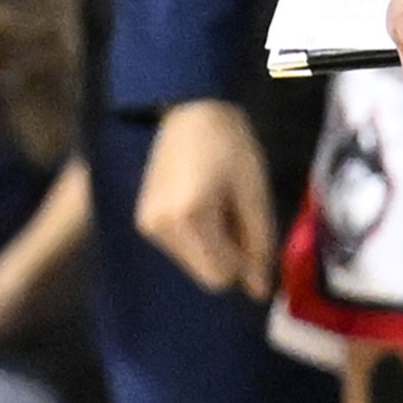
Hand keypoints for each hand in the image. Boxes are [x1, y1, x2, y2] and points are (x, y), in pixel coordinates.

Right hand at [135, 101, 277, 299]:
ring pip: (192, 262)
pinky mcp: (143, 220)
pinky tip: (204, 202)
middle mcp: (159, 227)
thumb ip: (258, 241)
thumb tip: (259, 290)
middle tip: (236, 211)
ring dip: (213, 243)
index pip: (219, 275)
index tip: (251, 227)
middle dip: (228, 252)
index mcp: (189, 217)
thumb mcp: (254, 191)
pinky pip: (179, 247)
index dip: (244, 260)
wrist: (192, 112)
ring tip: (219, 202)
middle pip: (204, 272)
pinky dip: (198, 235)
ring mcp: (146, 224)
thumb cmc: (231, 145)